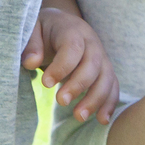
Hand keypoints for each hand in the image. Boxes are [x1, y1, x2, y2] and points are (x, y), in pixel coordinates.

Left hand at [22, 6, 118, 122]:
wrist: (60, 25)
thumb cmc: (43, 30)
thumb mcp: (31, 30)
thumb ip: (31, 44)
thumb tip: (31, 62)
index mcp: (72, 30)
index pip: (73, 47)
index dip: (62, 66)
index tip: (45, 83)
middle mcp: (91, 42)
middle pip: (93, 64)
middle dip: (79, 85)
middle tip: (61, 102)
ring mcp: (101, 56)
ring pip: (106, 77)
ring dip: (96, 99)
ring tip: (79, 117)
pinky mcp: (105, 70)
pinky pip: (112, 86)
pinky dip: (110, 103)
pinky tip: (102, 120)